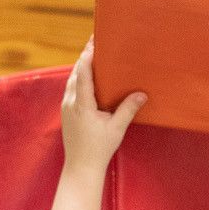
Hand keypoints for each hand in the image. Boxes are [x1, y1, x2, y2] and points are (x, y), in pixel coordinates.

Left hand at [60, 40, 146, 175]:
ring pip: (72, 79)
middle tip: (96, 42)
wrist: (81, 167)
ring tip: (93, 55)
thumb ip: (128, 109)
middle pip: (76, 72)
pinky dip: (79, 78)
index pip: (83, 73)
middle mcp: (70, 102)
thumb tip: (142, 94)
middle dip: (85, 56)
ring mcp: (66, 106)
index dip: (88, 56)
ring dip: (81, 67)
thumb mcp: (116, 129)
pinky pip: (71, 88)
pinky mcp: (66, 111)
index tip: (94, 41)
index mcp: (82, 104)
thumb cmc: (98, 149)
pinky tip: (88, 76)